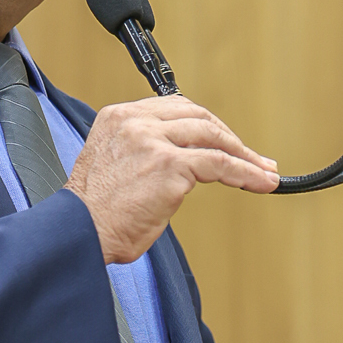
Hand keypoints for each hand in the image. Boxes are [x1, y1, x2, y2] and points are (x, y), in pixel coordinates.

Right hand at [65, 96, 278, 263]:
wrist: (79, 233)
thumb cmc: (93, 214)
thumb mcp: (111, 167)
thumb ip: (140, 154)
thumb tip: (180, 167)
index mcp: (117, 118)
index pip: (173, 109)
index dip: (205, 125)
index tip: (223, 141)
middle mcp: (135, 122)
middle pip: (197, 116)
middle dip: (227, 137)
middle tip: (250, 157)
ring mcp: (153, 141)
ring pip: (213, 137)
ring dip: (243, 155)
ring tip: (263, 171)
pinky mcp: (170, 166)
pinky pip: (220, 165)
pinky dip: (246, 172)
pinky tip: (260, 182)